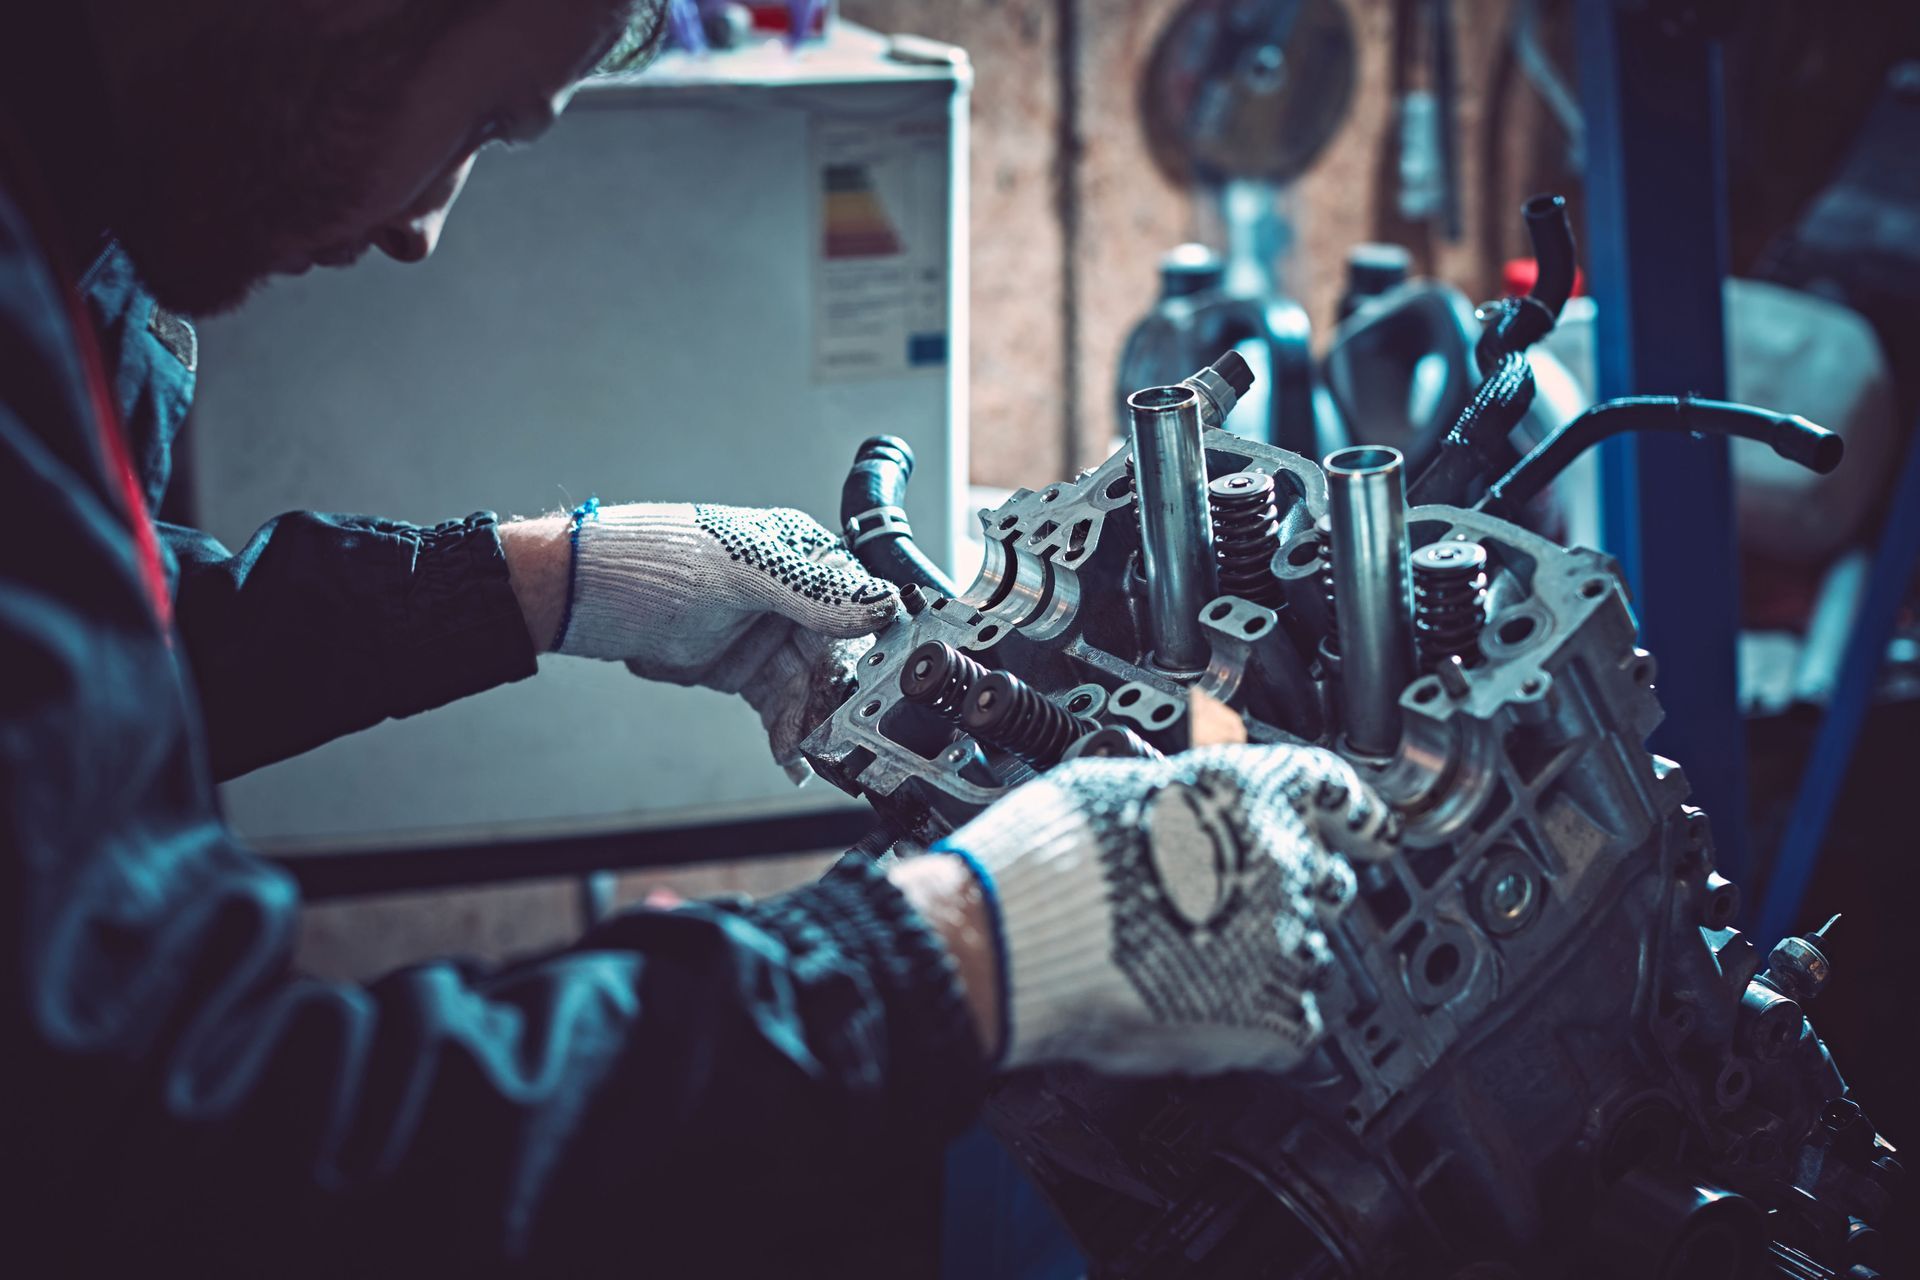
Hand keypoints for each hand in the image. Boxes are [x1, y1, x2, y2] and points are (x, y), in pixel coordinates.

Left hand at [542, 502, 897, 765]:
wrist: (584, 600)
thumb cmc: (650, 561)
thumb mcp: (740, 572)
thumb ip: (813, 593)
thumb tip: (881, 606)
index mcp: (799, 554)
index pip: (857, 602)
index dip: (871, 645)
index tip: (879, 687)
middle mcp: (791, 594)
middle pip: (839, 653)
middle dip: (839, 697)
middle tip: (840, 734)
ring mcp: (767, 634)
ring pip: (811, 687)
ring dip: (814, 723)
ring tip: (813, 755)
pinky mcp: (744, 670)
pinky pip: (781, 708)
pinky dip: (788, 735)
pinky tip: (795, 759)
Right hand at [935, 744, 1398, 1074]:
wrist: (1024, 934)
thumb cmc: (1050, 859)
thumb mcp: (1115, 786)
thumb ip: (1179, 801)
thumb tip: (1183, 811)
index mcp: (1249, 790)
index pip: (1332, 790)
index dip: (1353, 813)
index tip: (1369, 830)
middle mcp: (1285, 858)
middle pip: (1325, 877)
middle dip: (1289, 892)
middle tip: (1235, 909)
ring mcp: (1287, 940)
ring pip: (1308, 952)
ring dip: (1267, 960)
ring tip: (1198, 968)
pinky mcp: (1274, 1014)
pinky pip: (1295, 1022)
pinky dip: (1262, 1022)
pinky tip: (1211, 1011)